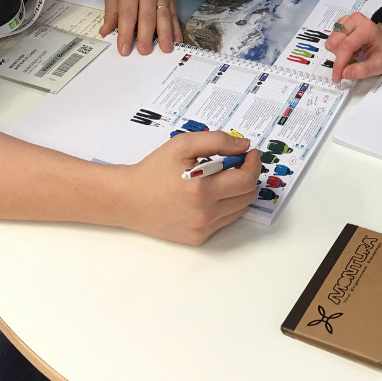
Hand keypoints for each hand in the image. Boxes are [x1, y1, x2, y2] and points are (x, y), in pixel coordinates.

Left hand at [100, 0, 182, 55]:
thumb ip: (110, 13)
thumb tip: (106, 33)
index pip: (128, 14)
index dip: (126, 33)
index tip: (124, 50)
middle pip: (148, 17)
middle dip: (146, 36)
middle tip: (144, 52)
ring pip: (164, 16)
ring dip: (165, 34)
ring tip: (165, 50)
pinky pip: (174, 15)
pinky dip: (176, 29)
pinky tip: (177, 41)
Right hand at [120, 131, 260, 245]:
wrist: (128, 199)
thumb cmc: (154, 170)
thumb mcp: (183, 144)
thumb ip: (217, 141)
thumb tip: (244, 146)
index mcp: (202, 189)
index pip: (246, 180)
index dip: (253, 164)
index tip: (249, 154)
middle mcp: (205, 213)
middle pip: (247, 196)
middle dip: (247, 176)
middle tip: (236, 164)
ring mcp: (202, 229)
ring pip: (239, 210)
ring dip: (237, 193)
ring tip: (221, 179)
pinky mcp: (198, 239)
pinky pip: (224, 222)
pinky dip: (224, 207)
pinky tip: (208, 196)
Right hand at [324, 13, 381, 83]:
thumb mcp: (379, 65)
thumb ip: (362, 70)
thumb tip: (344, 73)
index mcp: (366, 28)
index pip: (346, 46)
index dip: (339, 64)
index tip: (336, 77)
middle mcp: (355, 20)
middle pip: (336, 42)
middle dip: (340, 57)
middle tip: (353, 59)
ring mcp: (348, 19)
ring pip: (332, 39)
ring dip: (339, 51)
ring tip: (353, 53)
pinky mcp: (343, 21)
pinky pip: (332, 36)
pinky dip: (338, 46)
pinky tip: (350, 47)